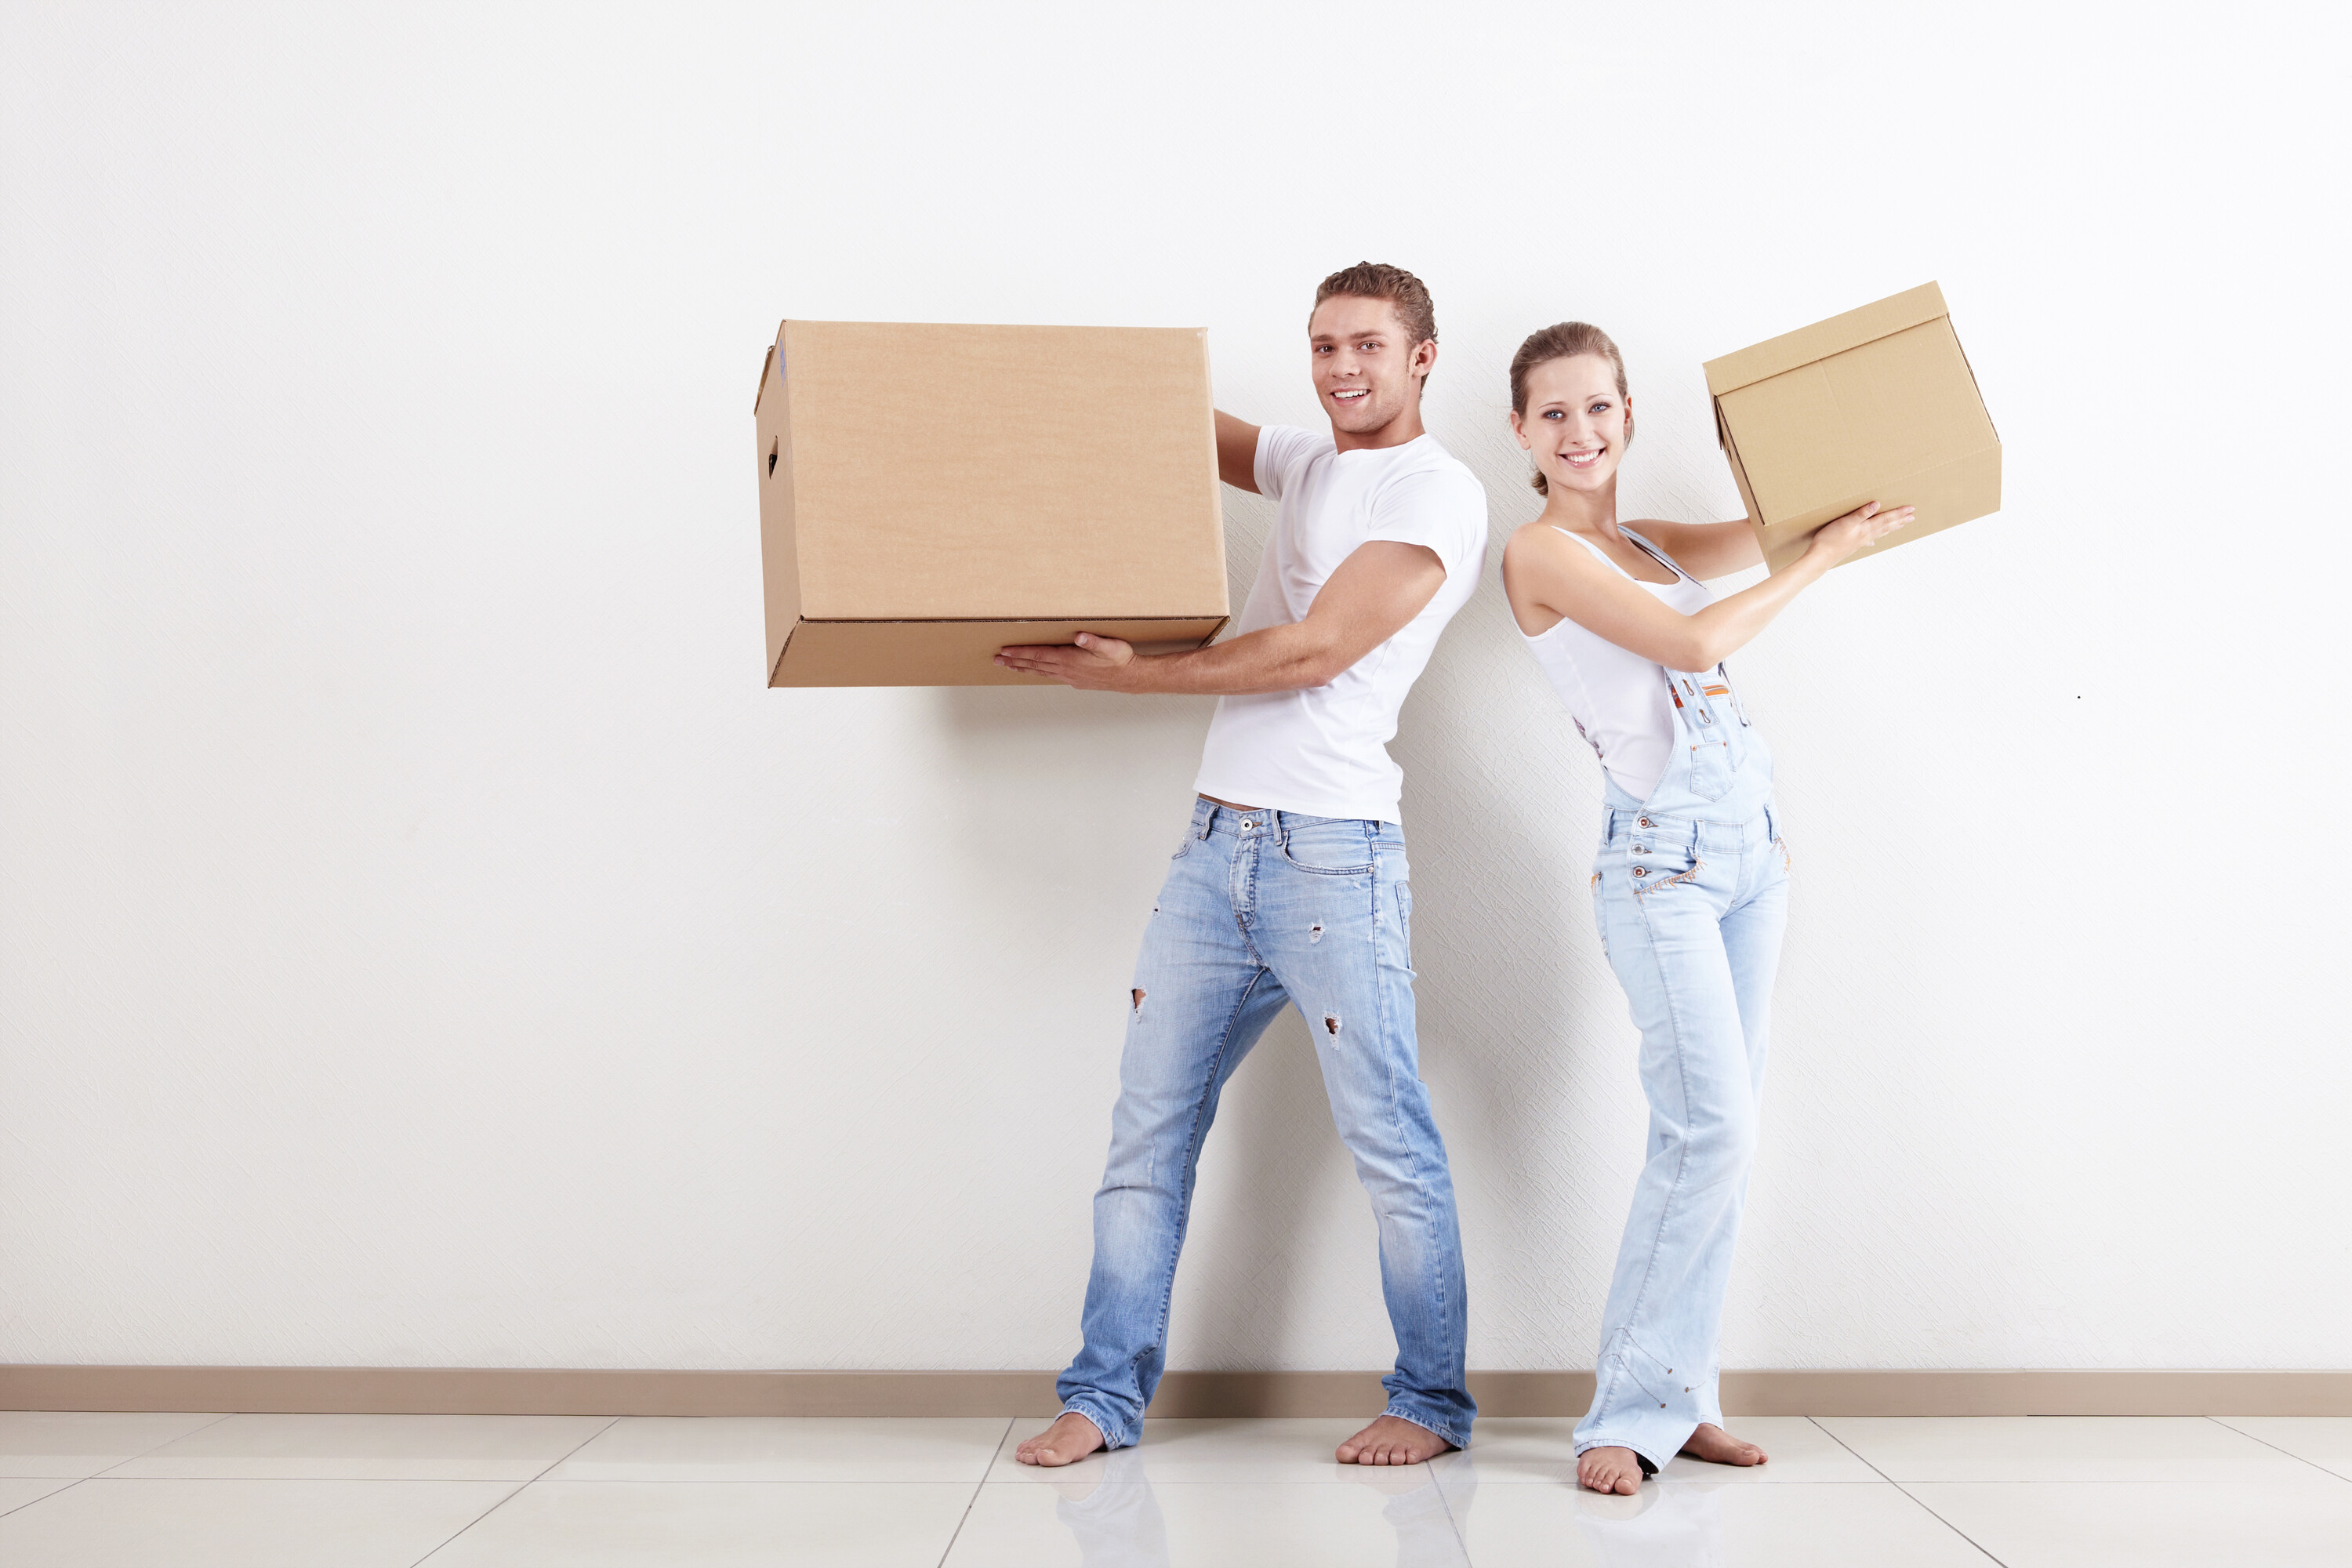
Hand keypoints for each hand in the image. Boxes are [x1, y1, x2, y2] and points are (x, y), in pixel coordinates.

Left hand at [993, 632, 1141, 690]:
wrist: (1130, 678)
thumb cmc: (1120, 660)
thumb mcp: (1110, 646)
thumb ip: (1094, 640)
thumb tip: (1080, 636)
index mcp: (1068, 659)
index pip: (1037, 655)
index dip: (1019, 653)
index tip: (1004, 651)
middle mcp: (1065, 670)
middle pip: (1033, 665)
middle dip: (1014, 662)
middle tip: (997, 660)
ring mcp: (1069, 677)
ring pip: (1040, 672)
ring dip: (1023, 668)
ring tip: (1009, 666)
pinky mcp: (1075, 681)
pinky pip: (1050, 676)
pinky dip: (1038, 672)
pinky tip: (1035, 671)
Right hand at [1805, 501, 1911, 566]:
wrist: (1821, 557)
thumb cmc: (1831, 539)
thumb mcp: (1846, 522)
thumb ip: (1861, 513)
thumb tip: (1876, 504)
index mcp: (1866, 528)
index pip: (1886, 519)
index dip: (1899, 513)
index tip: (1911, 509)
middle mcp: (1866, 535)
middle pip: (1886, 526)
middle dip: (1899, 520)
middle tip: (1911, 517)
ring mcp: (1860, 542)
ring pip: (1880, 533)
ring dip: (1890, 528)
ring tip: (1899, 525)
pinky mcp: (1852, 546)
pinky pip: (1868, 540)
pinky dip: (1874, 539)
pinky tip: (1873, 541)